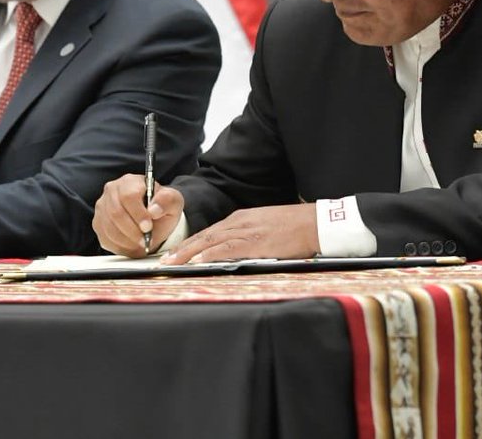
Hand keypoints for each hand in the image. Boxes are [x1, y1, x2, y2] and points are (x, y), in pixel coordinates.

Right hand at [93, 174, 183, 257]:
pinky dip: (119, 246)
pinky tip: (131, 244)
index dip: (138, 214)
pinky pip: (105, 237)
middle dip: (132, 231)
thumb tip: (153, 210)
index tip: (148, 227)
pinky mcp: (98, 223)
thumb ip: (167, 201)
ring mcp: (103, 207)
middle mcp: (112, 191)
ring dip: (126, 240)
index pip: (128, 196)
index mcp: (130, 181)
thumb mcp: (173, 202)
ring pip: (109, 227)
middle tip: (145, 240)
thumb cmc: (161, 207)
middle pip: (115, 213)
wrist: (153, 219)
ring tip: (140, 243)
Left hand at [160, 204, 319, 264]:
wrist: (316, 223)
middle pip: (205, 235)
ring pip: (211, 241)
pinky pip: (228, 249)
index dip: (191, 243)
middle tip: (165, 260)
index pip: (210, 231)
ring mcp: (248, 231)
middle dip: (183, 248)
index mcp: (242, 218)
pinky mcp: (257, 243)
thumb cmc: (295, 227)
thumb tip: (234, 250)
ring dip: (190, 253)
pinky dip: (211, 254)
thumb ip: (249, 236)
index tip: (177, 252)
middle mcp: (241, 222)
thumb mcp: (266, 226)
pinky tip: (199, 261)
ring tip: (174, 263)